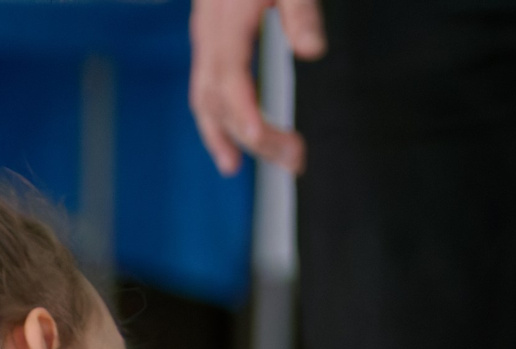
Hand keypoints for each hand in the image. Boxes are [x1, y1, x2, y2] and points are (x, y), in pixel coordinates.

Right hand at [190, 0, 325, 175]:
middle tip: (292, 159)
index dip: (245, 113)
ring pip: (203, 99)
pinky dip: (213, 118)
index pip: (231, 79)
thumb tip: (313, 52)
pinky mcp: (208, 37)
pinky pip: (202, 88)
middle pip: (218, 99)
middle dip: (250, 135)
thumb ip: (301, 12)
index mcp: (228, 19)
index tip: (266, 141)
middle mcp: (209, 32)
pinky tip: (229, 137)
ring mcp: (204, 36)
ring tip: (237, 166)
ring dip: (223, 136)